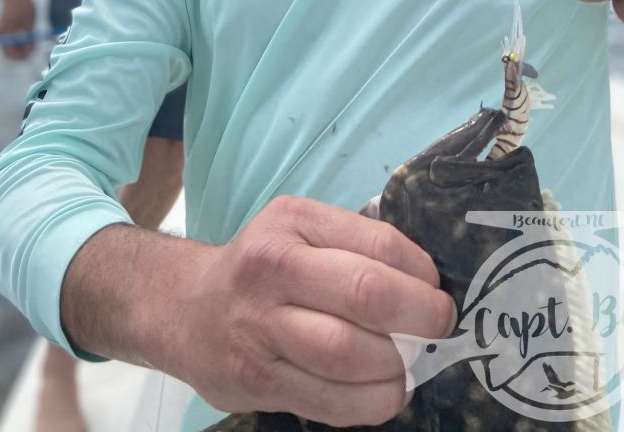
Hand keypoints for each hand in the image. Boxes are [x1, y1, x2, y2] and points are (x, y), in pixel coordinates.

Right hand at [0, 0, 36, 58]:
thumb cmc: (23, 5)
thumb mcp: (29, 21)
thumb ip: (29, 37)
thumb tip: (31, 51)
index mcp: (5, 31)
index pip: (9, 51)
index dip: (20, 56)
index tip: (31, 55)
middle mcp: (0, 33)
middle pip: (8, 52)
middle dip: (21, 53)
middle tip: (33, 50)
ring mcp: (0, 32)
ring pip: (9, 48)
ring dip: (20, 48)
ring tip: (32, 42)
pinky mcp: (3, 31)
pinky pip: (10, 42)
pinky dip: (18, 43)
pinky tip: (28, 39)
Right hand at [69, 197, 454, 426]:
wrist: (185, 306)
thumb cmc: (262, 265)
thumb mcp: (300, 228)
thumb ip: (353, 243)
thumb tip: (427, 280)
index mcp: (292, 221)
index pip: (378, 244)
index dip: (421, 272)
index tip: (436, 289)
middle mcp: (273, 268)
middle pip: (365, 294)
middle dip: (420, 316)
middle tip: (438, 327)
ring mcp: (260, 327)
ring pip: (348, 353)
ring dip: (395, 366)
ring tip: (407, 365)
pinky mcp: (256, 380)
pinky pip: (329, 403)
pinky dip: (371, 403)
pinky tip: (383, 392)